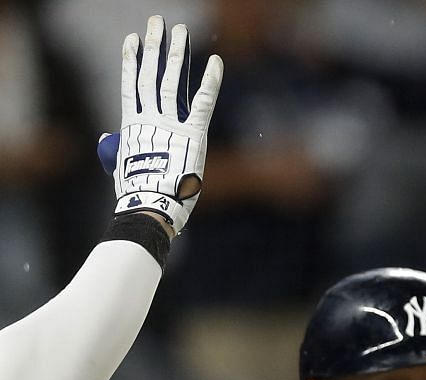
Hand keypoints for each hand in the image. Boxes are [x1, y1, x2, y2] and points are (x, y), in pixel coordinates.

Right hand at [102, 16, 222, 230]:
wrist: (151, 207)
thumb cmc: (138, 194)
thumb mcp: (122, 168)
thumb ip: (115, 150)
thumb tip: (106, 137)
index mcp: (132, 127)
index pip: (132, 85)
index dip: (132, 62)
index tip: (132, 41)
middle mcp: (150, 120)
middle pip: (152, 76)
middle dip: (154, 46)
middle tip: (156, 23)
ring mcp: (171, 125)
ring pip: (173, 82)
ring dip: (176, 53)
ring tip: (178, 29)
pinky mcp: (193, 135)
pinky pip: (205, 102)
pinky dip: (211, 81)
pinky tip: (216, 61)